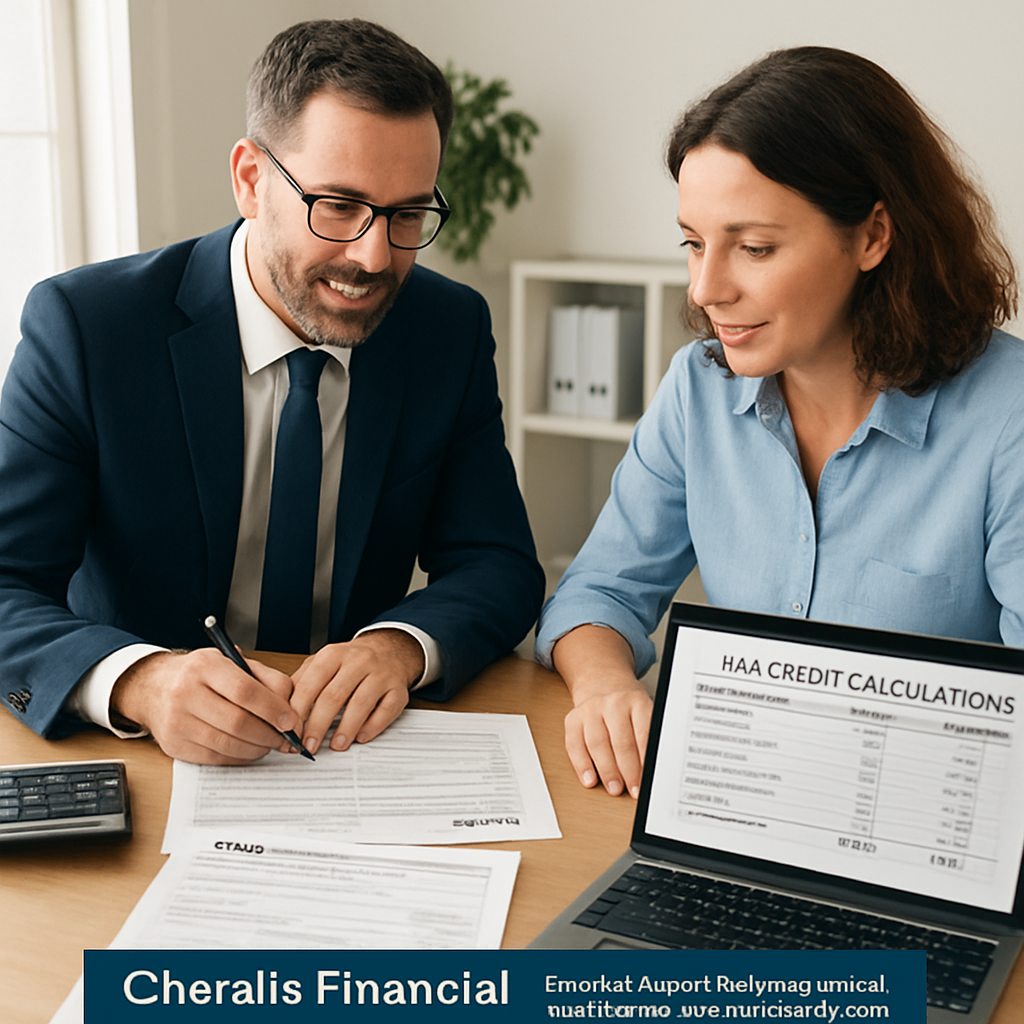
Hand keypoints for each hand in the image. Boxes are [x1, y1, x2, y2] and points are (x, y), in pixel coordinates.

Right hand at [110, 648, 298, 764]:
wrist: (153, 687)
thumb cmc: (201, 674)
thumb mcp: (232, 662)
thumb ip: (265, 679)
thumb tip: (290, 709)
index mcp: (204, 666)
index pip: (245, 690)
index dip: (273, 709)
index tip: (291, 721)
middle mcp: (186, 692)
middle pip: (238, 722)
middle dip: (269, 734)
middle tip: (286, 738)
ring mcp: (177, 721)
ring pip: (228, 744)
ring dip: (257, 748)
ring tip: (270, 743)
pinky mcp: (174, 745)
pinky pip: (215, 758)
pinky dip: (239, 757)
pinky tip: (249, 749)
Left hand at [287, 629, 424, 754]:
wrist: (390, 649)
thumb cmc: (350, 662)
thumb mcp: (323, 662)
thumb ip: (301, 681)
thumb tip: (279, 710)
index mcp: (333, 655)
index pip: (310, 684)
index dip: (298, 710)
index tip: (289, 731)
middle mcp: (358, 662)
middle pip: (334, 696)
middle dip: (317, 725)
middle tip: (308, 745)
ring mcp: (380, 675)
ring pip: (361, 704)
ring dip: (346, 729)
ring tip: (335, 746)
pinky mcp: (398, 689)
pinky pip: (386, 710)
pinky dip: (373, 727)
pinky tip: (361, 737)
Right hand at [564, 684, 652, 797]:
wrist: (601, 683)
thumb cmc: (627, 706)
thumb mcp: (645, 711)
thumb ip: (650, 735)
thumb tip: (655, 769)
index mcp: (637, 702)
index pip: (643, 734)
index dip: (645, 762)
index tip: (648, 781)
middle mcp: (613, 704)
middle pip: (621, 742)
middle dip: (628, 771)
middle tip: (633, 790)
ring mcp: (591, 710)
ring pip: (598, 744)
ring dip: (607, 770)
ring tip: (614, 788)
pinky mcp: (573, 719)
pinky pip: (575, 744)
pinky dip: (581, 765)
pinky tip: (589, 779)